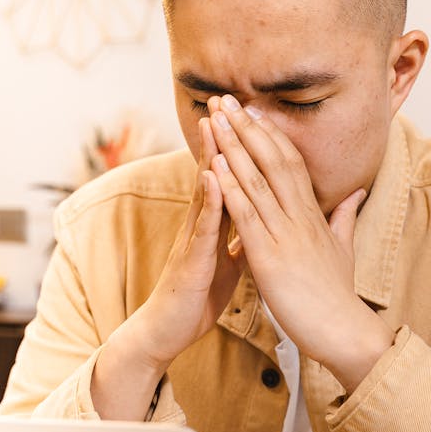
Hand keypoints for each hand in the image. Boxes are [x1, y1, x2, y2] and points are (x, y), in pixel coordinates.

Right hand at [131, 108, 244, 372]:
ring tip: (215, 123)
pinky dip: (208, 201)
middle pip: (212, 173)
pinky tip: (211, 177)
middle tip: (226, 99)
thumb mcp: (229, 263)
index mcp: (215, 225)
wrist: (169, 332)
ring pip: (203, 191)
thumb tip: (261, 223)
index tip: (250, 115)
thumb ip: (241, 239)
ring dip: (208, 156)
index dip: (239, 149)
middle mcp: (201, 225)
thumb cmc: (197, 296)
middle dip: (220, 137)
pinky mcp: (190, 260)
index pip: (229, 178)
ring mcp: (193, 239)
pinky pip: (201, 228)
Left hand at [208, 97, 393, 391]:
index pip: (290, 163)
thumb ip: (344, 217)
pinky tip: (214, 165)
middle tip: (226, 98)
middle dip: (247, 127)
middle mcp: (299, 217)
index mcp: (312, 215)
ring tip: (214, 117)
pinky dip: (229, 188)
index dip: (269, 134)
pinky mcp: (270, 257)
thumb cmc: (338, 296)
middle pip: (272, 160)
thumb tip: (355, 193)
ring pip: (256, 180)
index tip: (252, 111)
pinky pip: (247, 215)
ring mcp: (285, 235)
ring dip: (232, 146)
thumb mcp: (344, 250)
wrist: (343, 331)